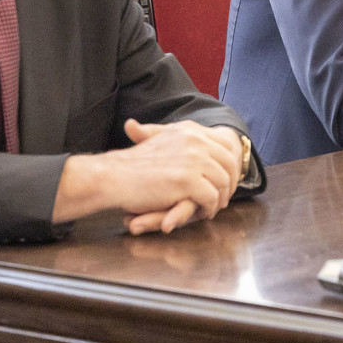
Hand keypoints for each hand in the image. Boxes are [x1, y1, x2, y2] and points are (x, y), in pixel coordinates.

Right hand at [53, 119, 245, 232]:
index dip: (229, 166)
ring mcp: (193, 160)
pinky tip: (203, 212)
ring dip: (220, 198)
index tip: (226, 180)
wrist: (113, 175)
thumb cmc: (134, 164)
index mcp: (190, 130)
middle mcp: (195, 141)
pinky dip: (209, 208)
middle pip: (229, 164)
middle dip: (229, 183)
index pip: (225, 146)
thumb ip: (183, 139)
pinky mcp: (187, 181)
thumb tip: (206, 144)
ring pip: (223, 182)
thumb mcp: (160, 139)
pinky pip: (211, 198)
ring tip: (212, 207)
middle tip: (223, 198)